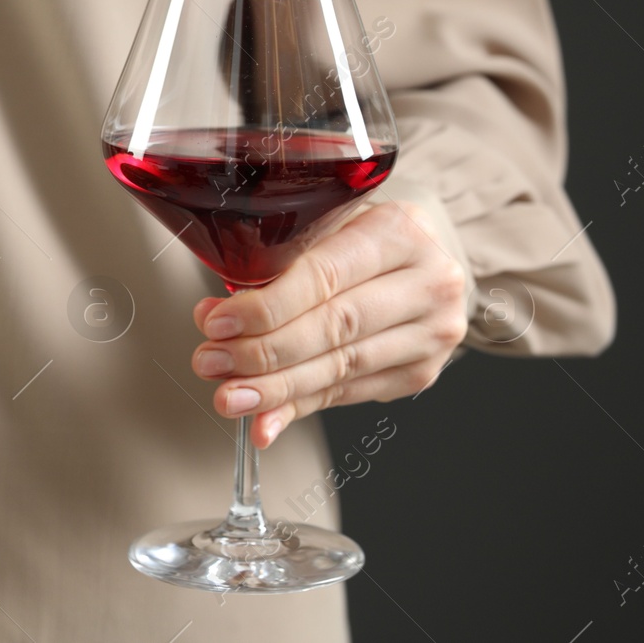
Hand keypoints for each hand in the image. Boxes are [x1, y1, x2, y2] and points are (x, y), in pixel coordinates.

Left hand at [190, 202, 467, 448]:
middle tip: (212, 362)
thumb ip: (279, 262)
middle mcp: (427, 283)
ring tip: (230, 395)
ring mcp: (431, 333)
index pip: (323, 277)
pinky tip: (266, 419)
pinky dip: (300, 407)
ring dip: (276, 388)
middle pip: (333, 328)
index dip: (266, 307)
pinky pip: (349, 394)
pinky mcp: (421, 372)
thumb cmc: (361, 238)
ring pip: (341, 367)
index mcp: (399, 231)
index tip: (218, 324)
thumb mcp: (327, 225)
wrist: (422, 260)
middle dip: (263, 352)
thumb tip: (215, 315)